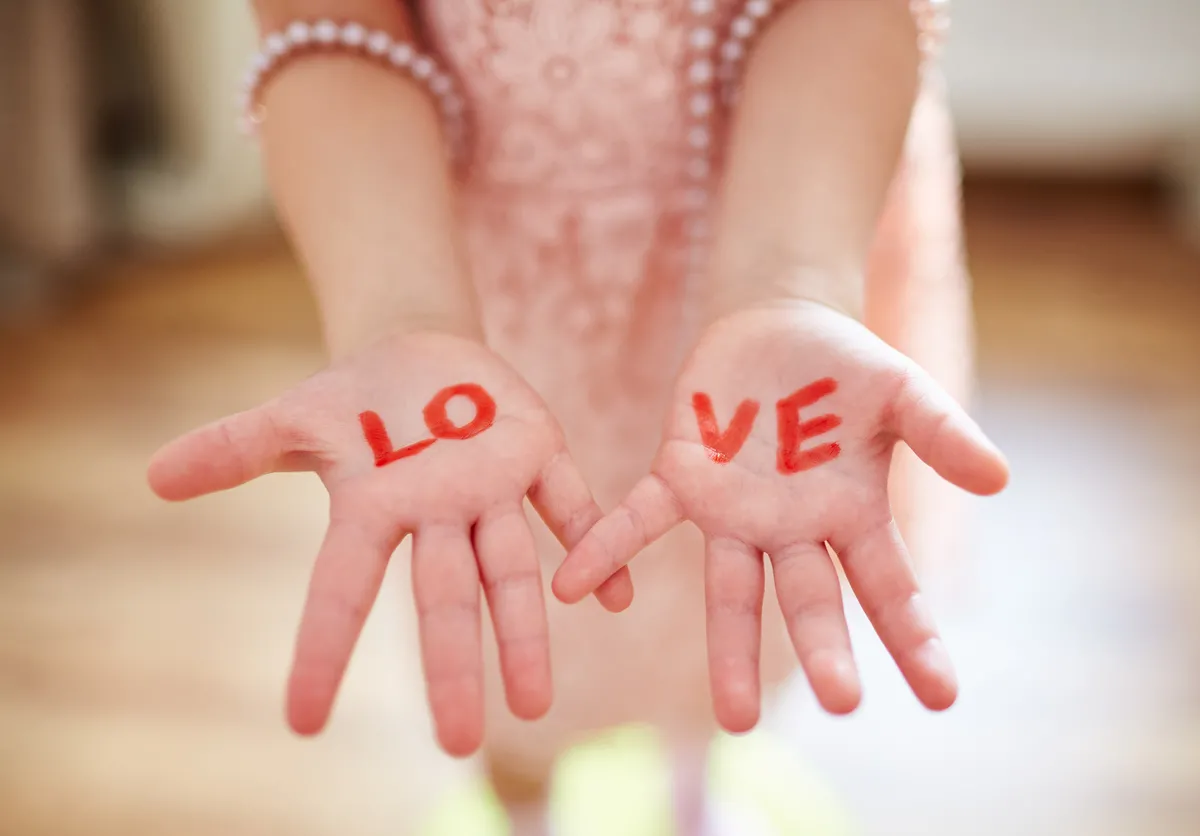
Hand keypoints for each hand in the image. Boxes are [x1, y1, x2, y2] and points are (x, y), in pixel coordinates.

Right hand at [148, 332, 629, 755]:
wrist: (421, 352)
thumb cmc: (354, 398)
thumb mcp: (293, 417)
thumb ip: (234, 448)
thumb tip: (153, 478)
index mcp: (374, 509)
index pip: (339, 588)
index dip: (321, 650)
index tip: (301, 724)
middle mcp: (437, 515)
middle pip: (443, 600)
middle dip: (453, 666)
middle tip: (461, 741)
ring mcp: (493, 490)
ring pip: (510, 569)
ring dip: (526, 630)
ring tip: (537, 703)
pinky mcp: (539, 454)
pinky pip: (571, 504)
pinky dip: (594, 544)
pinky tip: (618, 598)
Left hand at [553, 301, 1007, 730]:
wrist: (779, 323)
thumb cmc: (847, 367)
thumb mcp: (902, 391)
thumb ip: (943, 435)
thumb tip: (1000, 479)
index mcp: (852, 512)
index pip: (889, 586)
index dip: (914, 639)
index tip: (942, 697)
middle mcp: (792, 528)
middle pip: (811, 599)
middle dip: (825, 649)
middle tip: (843, 703)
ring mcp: (735, 510)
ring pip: (732, 589)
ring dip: (730, 648)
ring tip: (735, 717)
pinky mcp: (682, 474)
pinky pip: (641, 518)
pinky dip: (609, 548)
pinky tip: (575, 588)